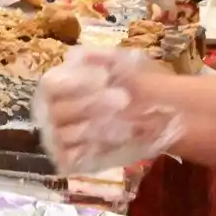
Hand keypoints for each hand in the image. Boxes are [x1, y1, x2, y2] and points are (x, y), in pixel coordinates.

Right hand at [33, 46, 181, 173]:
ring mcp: (61, 138)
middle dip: (92, 105)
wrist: (163, 115)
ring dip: (97, 128)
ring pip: (66, 135)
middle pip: (58, 111)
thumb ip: (105, 58)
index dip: (75, 83)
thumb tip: (76, 55)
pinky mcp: (74, 160)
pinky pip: (73, 157)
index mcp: (60, 84)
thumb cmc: (140, 85)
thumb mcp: (128, 65)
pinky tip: (120, 139)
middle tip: (125, 100)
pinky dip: (95, 148)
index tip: (106, 79)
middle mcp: (54, 111)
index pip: (52, 84)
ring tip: (128, 122)